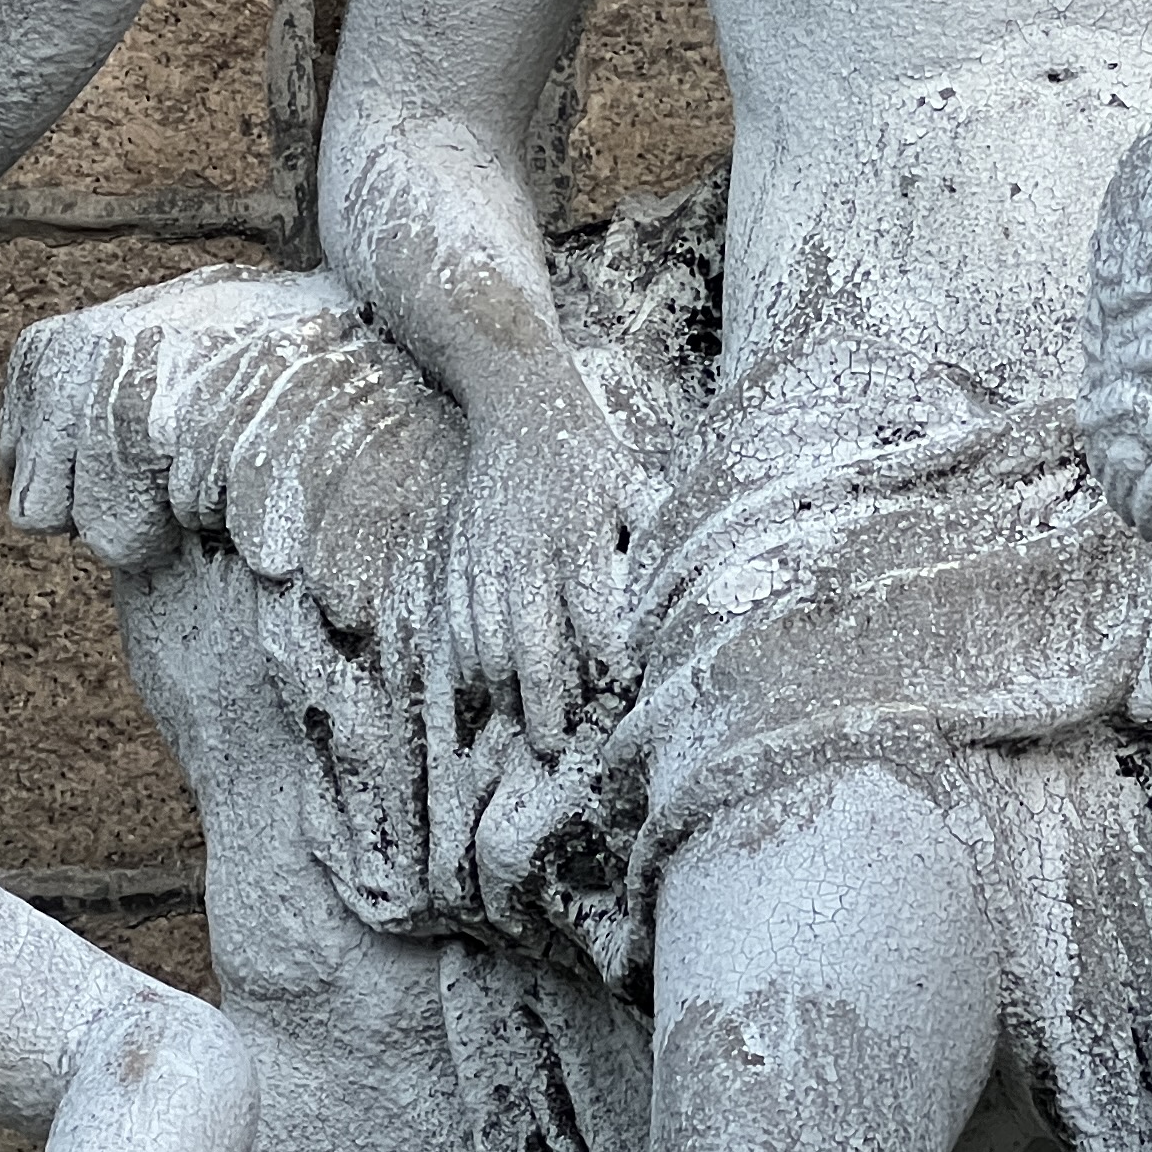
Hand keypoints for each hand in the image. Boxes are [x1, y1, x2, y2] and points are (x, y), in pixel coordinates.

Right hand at [442, 386, 648, 753]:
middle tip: (554, 747)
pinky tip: (485, 685)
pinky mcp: (461, 559)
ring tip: (523, 725)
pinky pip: (459, 622)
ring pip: (489, 640)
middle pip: (532, 643)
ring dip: (505, 688)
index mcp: (579, 531)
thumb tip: (692, 578)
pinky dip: (469, 659)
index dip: (607, 655)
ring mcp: (488, 559)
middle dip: (544, 700)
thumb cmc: (584, 449)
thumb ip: (657, 526)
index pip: (592, 611)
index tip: (622, 685)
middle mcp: (528, 551)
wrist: (515, 404)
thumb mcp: (631, 477)